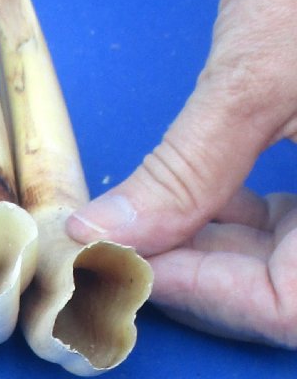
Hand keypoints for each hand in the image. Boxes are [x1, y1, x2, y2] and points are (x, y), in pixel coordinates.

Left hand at [67, 0, 296, 347]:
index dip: (206, 298)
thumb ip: (186, 170)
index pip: (292, 307)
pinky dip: (237, 220)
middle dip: (197, 275)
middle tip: (117, 252)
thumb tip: (101, 235)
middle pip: (287, 291)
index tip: (122, 268)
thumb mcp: (258, 71)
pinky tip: (185, 203)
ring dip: (210, 251)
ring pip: (289, 261)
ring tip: (136, 229)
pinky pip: (296, 221)